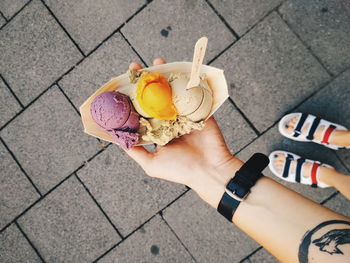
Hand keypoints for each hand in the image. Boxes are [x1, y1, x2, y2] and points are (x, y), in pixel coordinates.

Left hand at [125, 58, 243, 207]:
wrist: (210, 170)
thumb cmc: (180, 170)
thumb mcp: (151, 164)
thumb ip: (135, 151)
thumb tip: (117, 139)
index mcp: (157, 132)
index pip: (140, 112)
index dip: (130, 99)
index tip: (119, 86)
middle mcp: (168, 121)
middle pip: (154, 97)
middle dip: (144, 83)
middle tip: (134, 68)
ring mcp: (183, 113)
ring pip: (171, 92)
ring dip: (163, 77)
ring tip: (154, 63)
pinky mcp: (198, 109)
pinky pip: (190, 92)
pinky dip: (184, 80)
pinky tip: (176, 69)